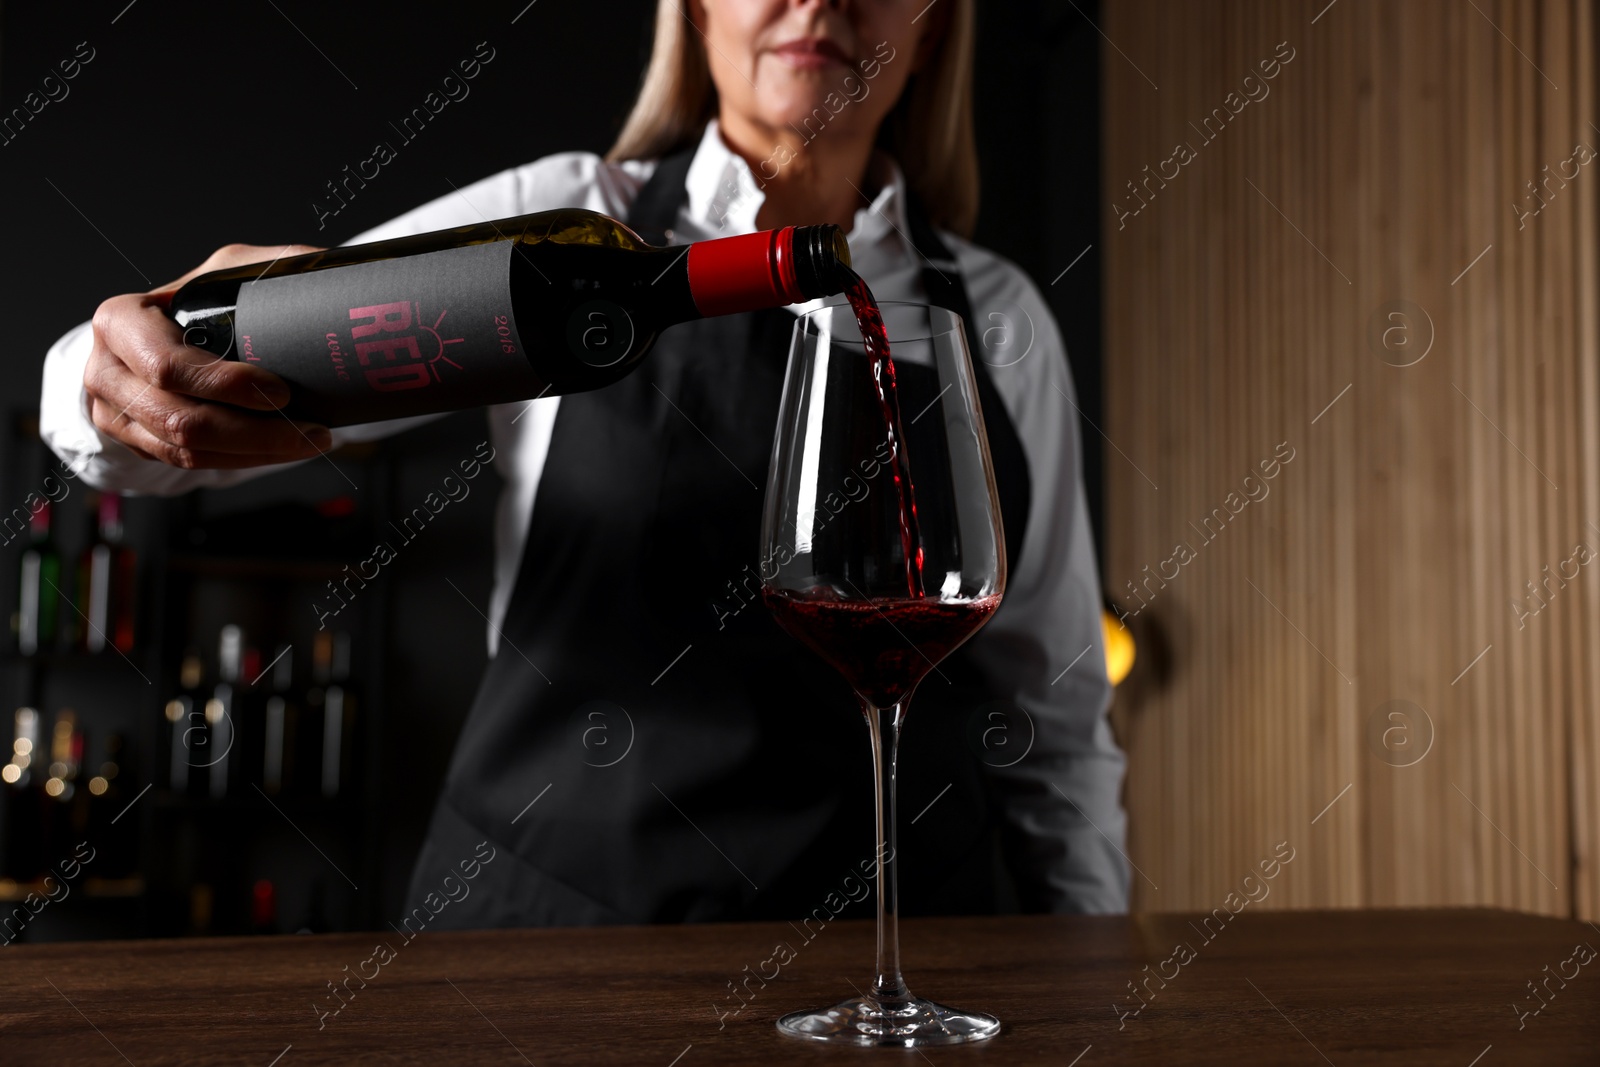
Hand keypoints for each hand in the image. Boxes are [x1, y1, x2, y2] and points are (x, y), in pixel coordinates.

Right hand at [84, 243, 332, 468]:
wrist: (172, 328)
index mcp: (120, 320)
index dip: (225, 385)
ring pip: (188, 450)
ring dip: (258, 452)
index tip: (281, 391)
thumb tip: (315, 280)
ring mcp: (116, 413)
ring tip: (311, 441)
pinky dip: (243, 460)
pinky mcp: (138, 443)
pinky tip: (283, 451)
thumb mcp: (228, 270)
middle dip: (255, 431)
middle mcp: (106, 370)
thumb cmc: (207, 297)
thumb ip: (259, 271)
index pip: (168, 365)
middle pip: (180, 419)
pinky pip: (192, 464)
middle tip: (313, 430)